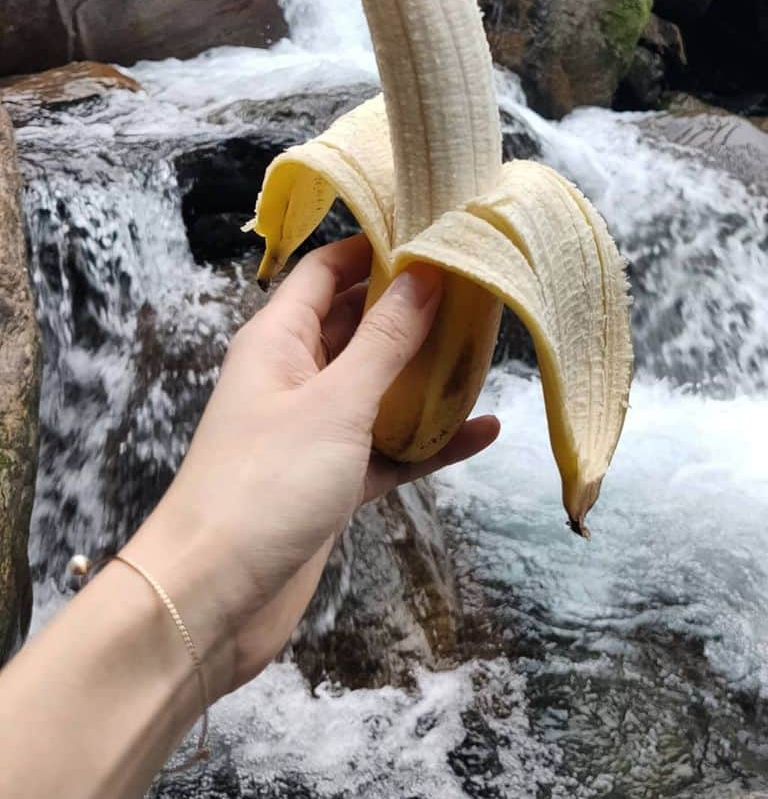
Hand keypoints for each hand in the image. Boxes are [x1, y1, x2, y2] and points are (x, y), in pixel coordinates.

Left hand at [124, 235, 499, 698]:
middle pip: (360, 324)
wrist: (213, 601)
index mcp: (279, 339)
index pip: (328, 271)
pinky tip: (481, 431)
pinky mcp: (332, 480)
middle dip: (415, 309)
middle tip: (481, 289)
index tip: (438, 231)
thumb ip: (386, 339)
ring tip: (489, 351)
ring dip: (428, 374)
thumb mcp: (336, 403)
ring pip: (380, 385)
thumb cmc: (266, 485)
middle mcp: (295, 374)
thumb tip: (427, 272)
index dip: (377, 247)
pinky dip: (429, 440)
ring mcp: (314, 429)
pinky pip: (389, 446)